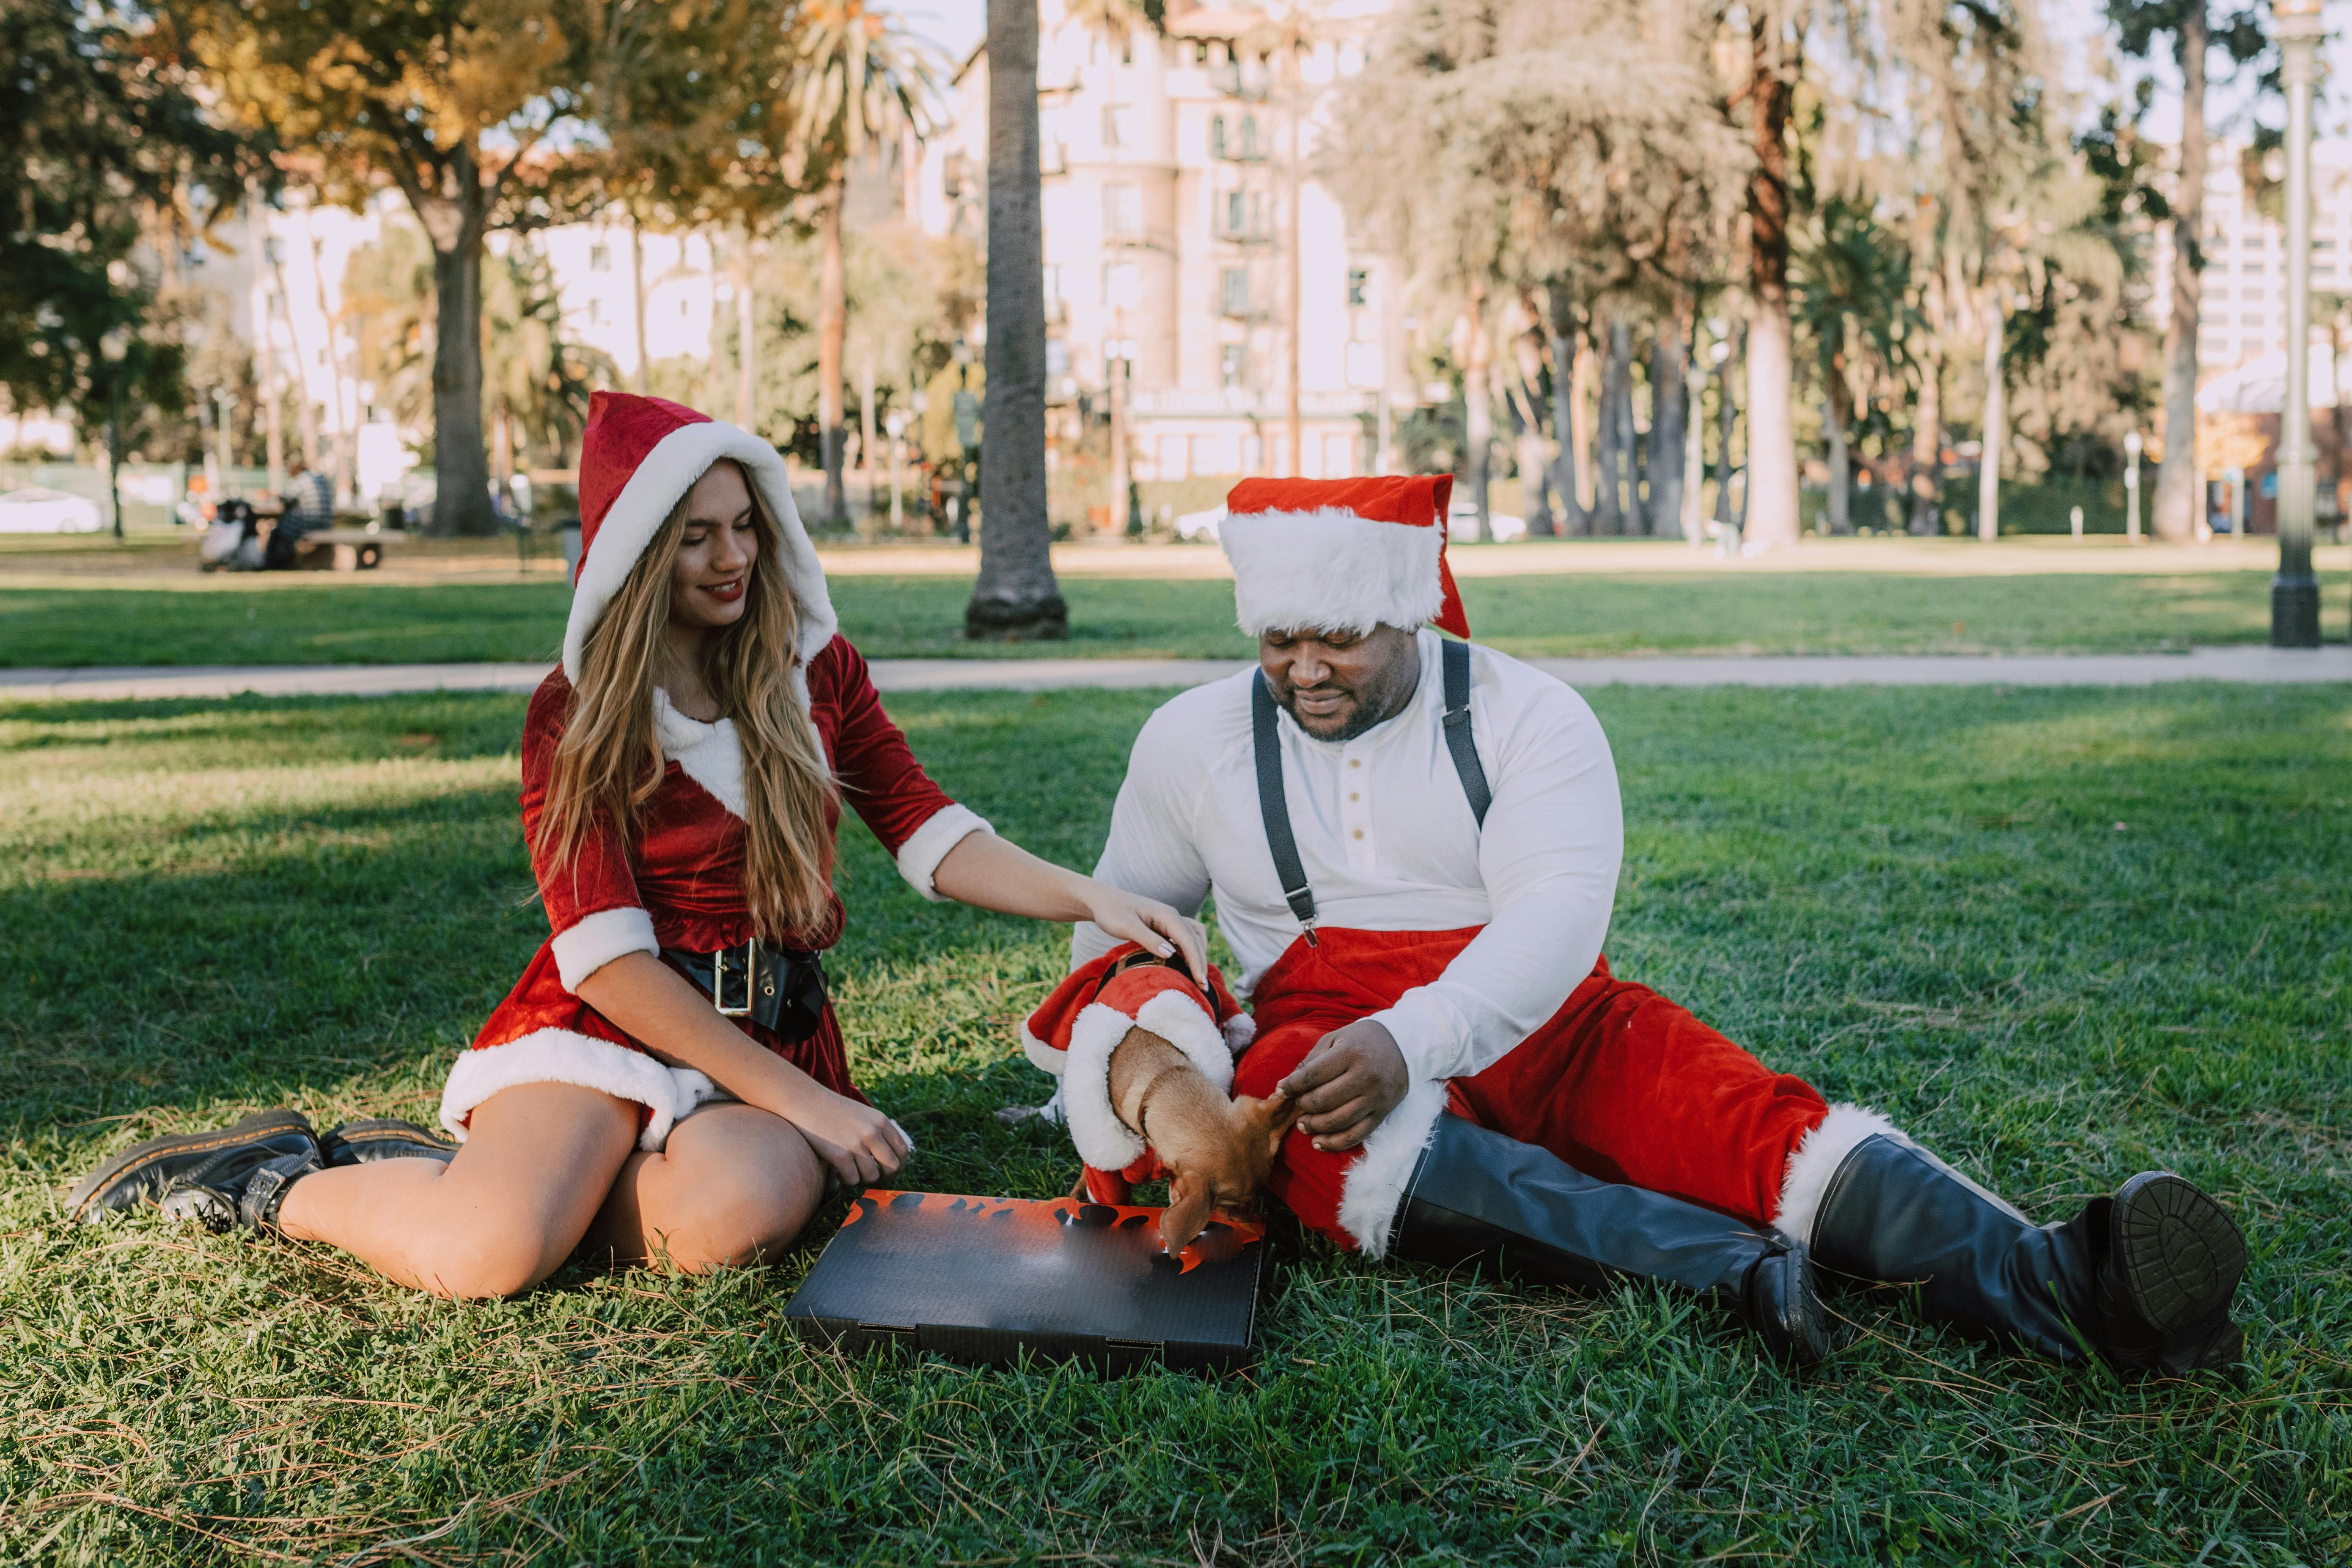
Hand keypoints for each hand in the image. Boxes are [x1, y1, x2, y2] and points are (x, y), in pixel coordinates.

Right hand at [787, 1089, 908, 1187]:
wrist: (806, 1102)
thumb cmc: (833, 1110)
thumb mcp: (864, 1114)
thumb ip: (878, 1132)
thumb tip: (891, 1160)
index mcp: (881, 1121)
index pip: (902, 1151)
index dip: (900, 1166)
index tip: (892, 1173)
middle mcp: (872, 1132)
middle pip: (891, 1167)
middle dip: (885, 1178)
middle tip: (872, 1178)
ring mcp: (856, 1144)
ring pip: (872, 1177)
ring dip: (862, 1180)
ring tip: (851, 1173)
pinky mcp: (840, 1155)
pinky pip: (852, 1180)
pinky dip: (846, 1181)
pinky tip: (839, 1174)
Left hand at [1083, 883, 1207, 982]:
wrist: (1102, 901)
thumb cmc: (1111, 912)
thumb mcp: (1127, 926)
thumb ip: (1148, 939)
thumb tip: (1171, 954)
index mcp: (1167, 915)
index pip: (1189, 940)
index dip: (1196, 962)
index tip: (1200, 981)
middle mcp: (1172, 916)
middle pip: (1196, 940)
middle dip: (1201, 963)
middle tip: (1203, 988)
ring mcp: (1169, 921)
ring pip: (1194, 937)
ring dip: (1199, 955)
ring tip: (1198, 977)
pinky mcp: (1164, 926)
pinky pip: (1185, 938)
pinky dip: (1191, 951)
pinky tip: (1186, 965)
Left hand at [1278, 1019, 1409, 1152]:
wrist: (1404, 1046)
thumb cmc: (1362, 1040)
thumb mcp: (1336, 1039)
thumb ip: (1311, 1060)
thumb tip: (1287, 1085)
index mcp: (1350, 1053)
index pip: (1312, 1075)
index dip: (1291, 1086)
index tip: (1281, 1090)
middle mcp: (1365, 1076)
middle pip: (1323, 1100)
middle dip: (1303, 1105)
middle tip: (1296, 1104)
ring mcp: (1375, 1097)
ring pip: (1338, 1121)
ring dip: (1314, 1126)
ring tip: (1302, 1124)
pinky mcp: (1382, 1113)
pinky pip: (1356, 1135)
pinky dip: (1335, 1143)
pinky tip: (1318, 1143)